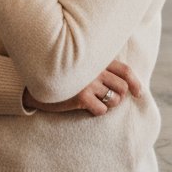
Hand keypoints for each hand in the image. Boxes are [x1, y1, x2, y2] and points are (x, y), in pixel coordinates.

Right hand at [24, 60, 141, 115]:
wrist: (33, 84)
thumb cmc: (59, 76)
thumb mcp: (79, 67)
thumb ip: (98, 68)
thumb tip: (124, 84)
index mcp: (95, 59)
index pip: (124, 70)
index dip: (135, 82)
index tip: (138, 93)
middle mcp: (94, 69)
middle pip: (122, 87)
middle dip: (119, 96)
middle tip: (109, 100)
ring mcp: (87, 83)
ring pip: (114, 100)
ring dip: (109, 105)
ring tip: (97, 103)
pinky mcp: (80, 97)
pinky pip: (101, 110)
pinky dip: (97, 112)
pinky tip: (86, 108)